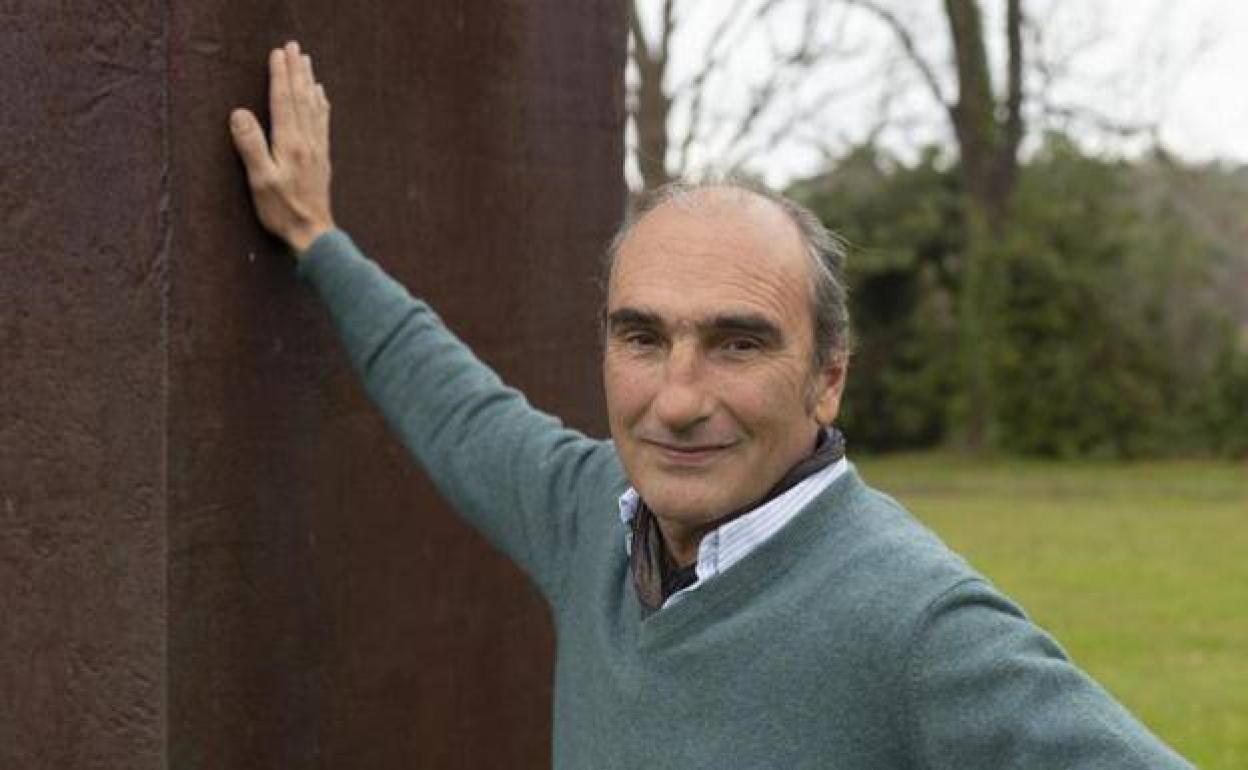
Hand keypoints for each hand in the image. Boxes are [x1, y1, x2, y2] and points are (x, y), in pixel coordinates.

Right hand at [230, 41, 334, 254]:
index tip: (277, 53)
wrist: (313, 233)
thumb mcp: (260, 179)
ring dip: (309, 82)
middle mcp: (307, 141)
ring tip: (307, 62)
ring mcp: (317, 149)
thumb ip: (250, 146)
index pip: (283, 101)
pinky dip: (321, 104)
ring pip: (314, 107)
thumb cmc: (282, 210)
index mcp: (290, 143)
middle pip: (301, 98)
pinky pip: (323, 122)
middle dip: (296, 71)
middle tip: (294, 47)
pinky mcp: (322, 158)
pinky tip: (321, 96)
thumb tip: (239, 113)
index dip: (280, 76)